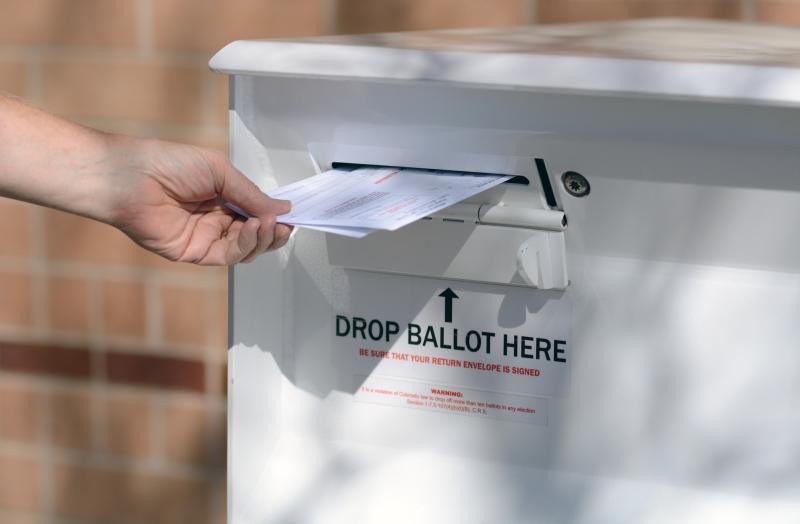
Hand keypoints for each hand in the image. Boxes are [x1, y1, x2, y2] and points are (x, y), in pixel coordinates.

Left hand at [104, 137, 292, 264]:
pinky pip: (228, 255)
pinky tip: (252, 228)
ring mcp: (207, 238)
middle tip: (284, 225)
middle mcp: (217, 219)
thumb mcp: (220, 171)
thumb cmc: (168, 164)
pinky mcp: (195, 253)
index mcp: (223, 196)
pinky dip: (245, 244)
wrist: (130, 178)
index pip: (257, 212)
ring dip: (262, 238)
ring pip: (246, 248)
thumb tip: (283, 209)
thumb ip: (251, 194)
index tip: (293, 215)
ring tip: (267, 225)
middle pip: (256, 234)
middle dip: (273, 231)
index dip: (275, 215)